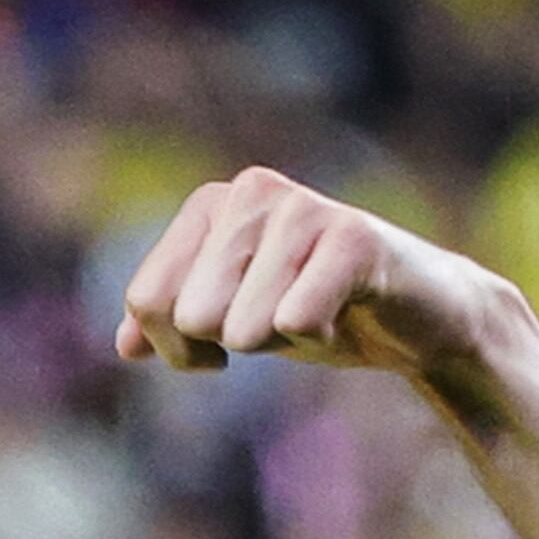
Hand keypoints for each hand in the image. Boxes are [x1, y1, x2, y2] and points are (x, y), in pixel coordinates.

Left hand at [116, 168, 509, 388]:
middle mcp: (249, 191)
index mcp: (209, 206)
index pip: (146, 302)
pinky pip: (294, 320)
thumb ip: (169, 327)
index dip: (177, 347)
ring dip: (278, 342)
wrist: (415, 317)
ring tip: (314, 312)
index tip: (221, 342)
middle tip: (279, 326)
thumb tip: (123, 346)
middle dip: (229, 347)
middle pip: (190, 317)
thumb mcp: (229, 321)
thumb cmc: (315, 312)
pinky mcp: (353, 236)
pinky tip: (343, 313)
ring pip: (239, 327)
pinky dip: (317, 337)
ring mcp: (302, 207)